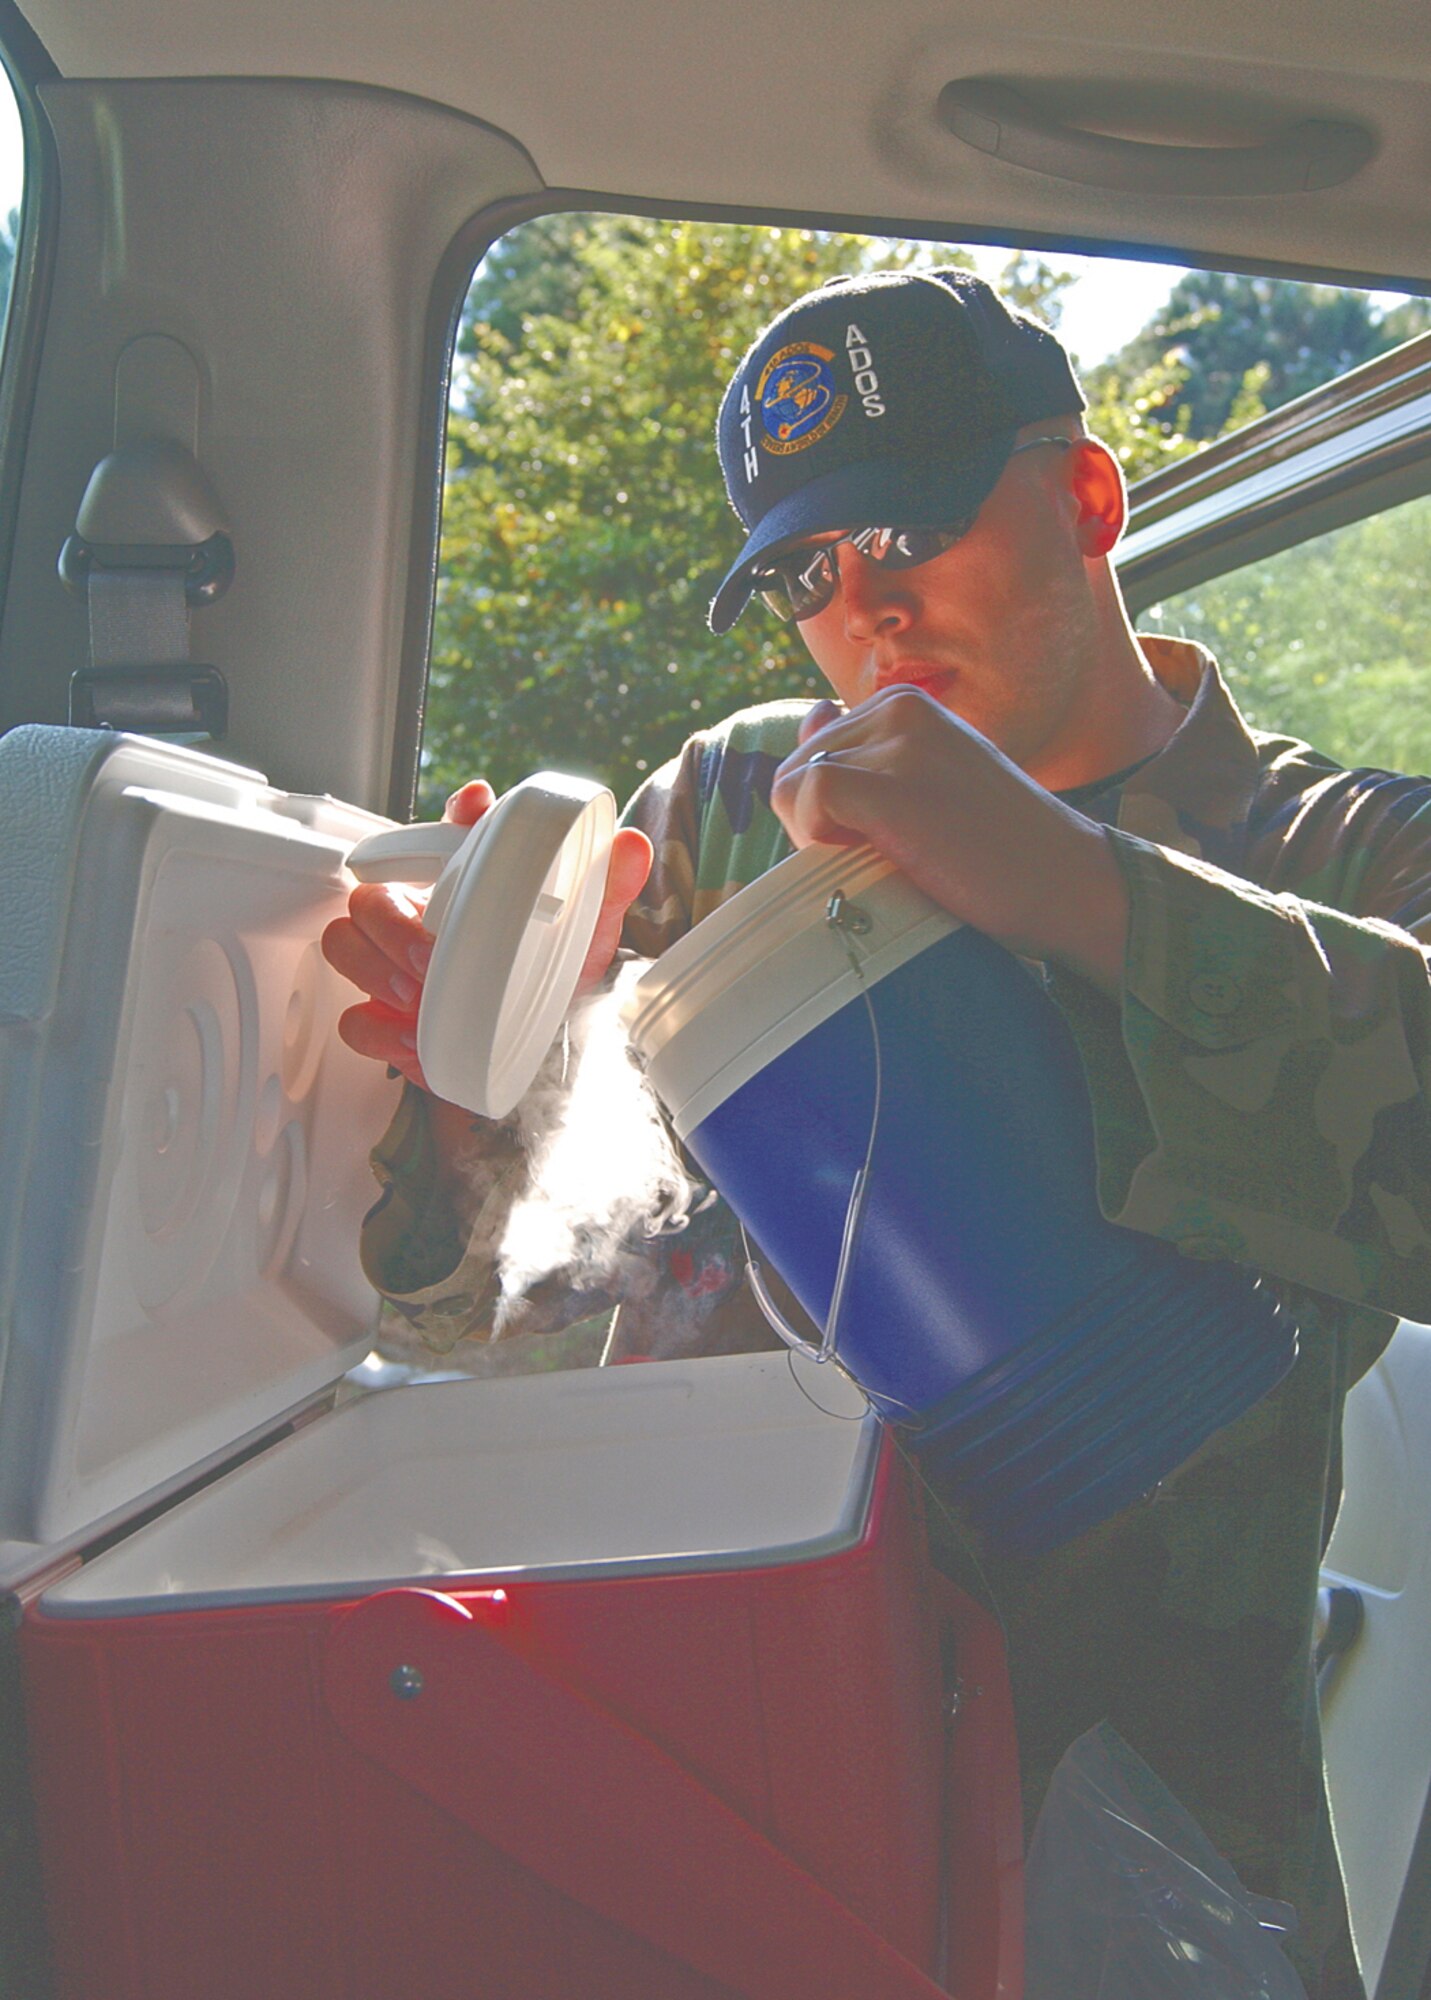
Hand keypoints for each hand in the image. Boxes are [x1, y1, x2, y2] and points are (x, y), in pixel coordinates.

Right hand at [322, 780, 653, 1092]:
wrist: (549, 1039)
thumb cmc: (554, 971)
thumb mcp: (587, 930)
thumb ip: (609, 886)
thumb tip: (632, 847)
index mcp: (463, 882)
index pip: (444, 832)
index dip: (454, 819)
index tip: (475, 806)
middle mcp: (419, 915)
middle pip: (367, 899)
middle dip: (390, 928)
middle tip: (429, 959)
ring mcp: (394, 966)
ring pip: (345, 949)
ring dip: (375, 973)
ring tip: (418, 999)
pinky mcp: (388, 1020)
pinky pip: (356, 1021)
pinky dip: (379, 1033)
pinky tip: (414, 1042)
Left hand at [771, 691, 1128, 993]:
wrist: (1068, 883)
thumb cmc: (1000, 848)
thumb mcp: (930, 780)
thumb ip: (868, 749)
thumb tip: (810, 717)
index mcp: (907, 705)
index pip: (811, 750)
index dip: (823, 807)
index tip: (871, 839)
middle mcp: (901, 708)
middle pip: (794, 767)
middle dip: (814, 823)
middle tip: (874, 858)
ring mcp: (900, 742)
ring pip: (793, 782)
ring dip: (815, 835)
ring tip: (880, 861)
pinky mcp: (894, 785)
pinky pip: (809, 795)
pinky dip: (818, 837)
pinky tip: (870, 860)